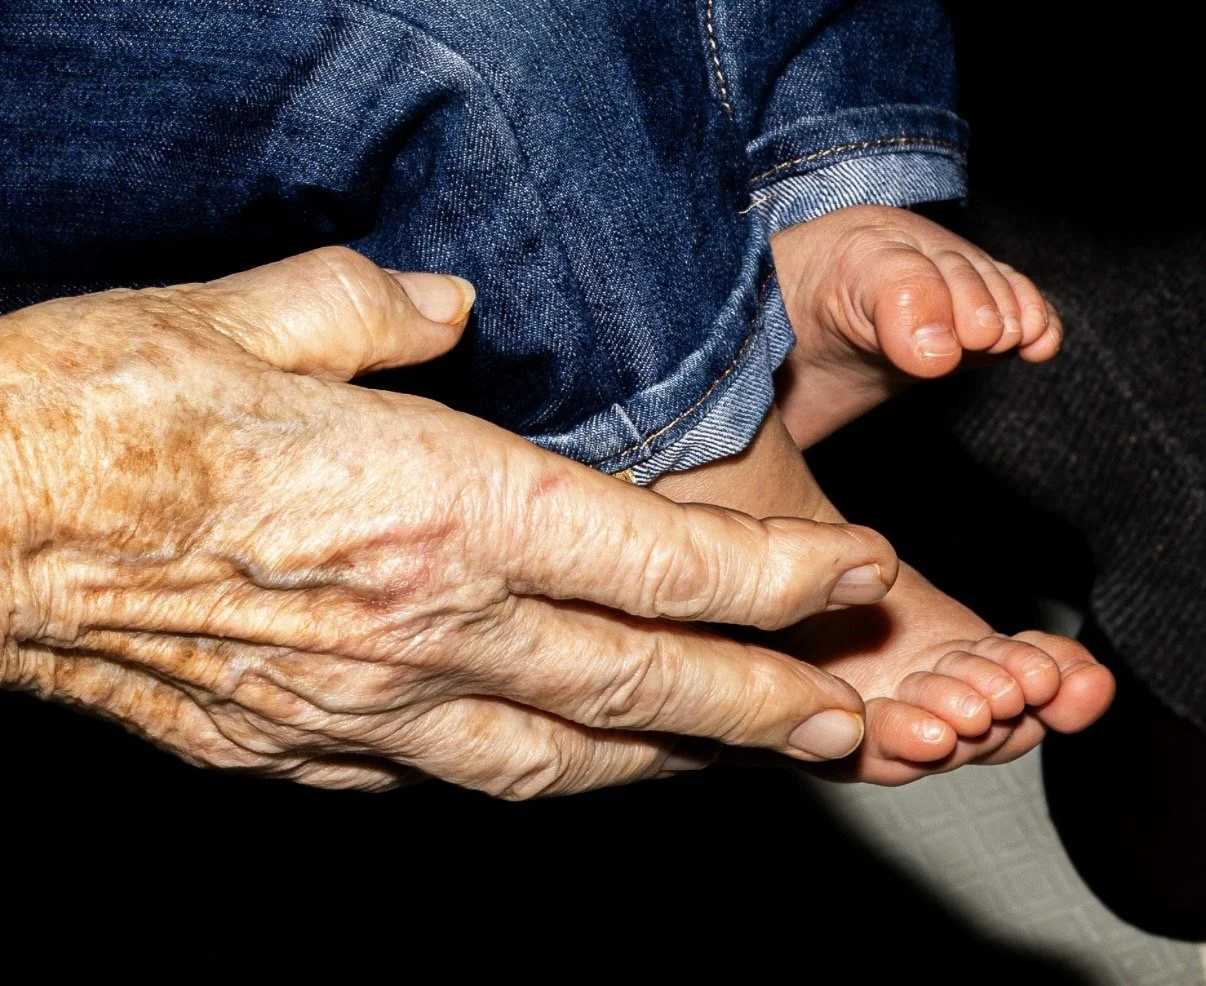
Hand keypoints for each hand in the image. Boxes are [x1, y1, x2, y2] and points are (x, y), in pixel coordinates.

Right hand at [0, 248, 895, 796]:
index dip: (781, 578)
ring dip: (673, 759)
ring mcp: (369, 708)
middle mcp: (427, 622)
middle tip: (851, 716)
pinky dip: (541, 772)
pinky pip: (457, 779)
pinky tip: (577, 765)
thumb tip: (449, 305)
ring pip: (566, 756)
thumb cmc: (116, 409)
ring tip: (749, 759)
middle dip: (767, 702)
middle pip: (646, 682)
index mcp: (444, 503)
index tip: (852, 578)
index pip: (664, 561)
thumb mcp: (267, 309)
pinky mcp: (305, 755)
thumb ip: (386, 306)